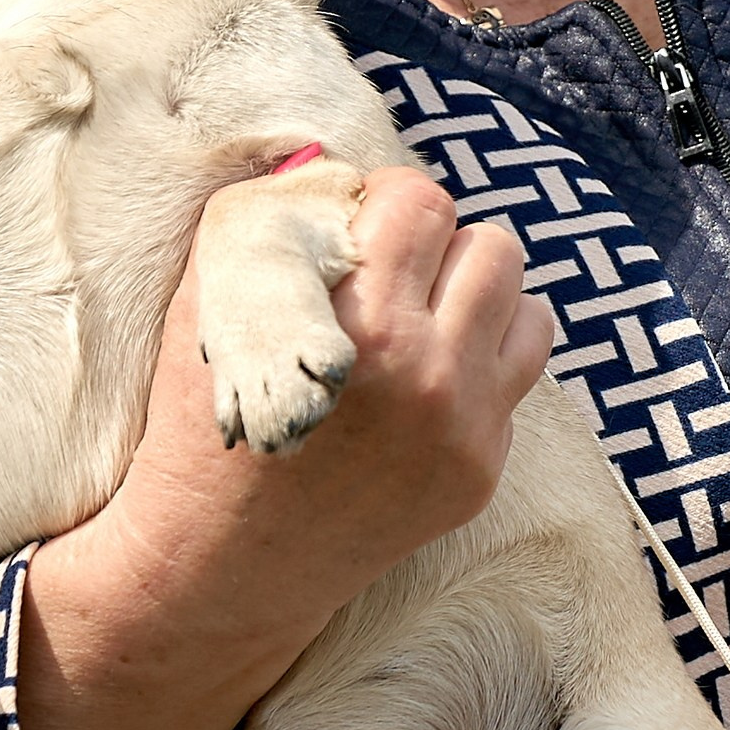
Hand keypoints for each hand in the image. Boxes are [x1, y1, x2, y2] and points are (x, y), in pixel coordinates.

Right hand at [104, 166, 553, 624]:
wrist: (220, 563)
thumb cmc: (206, 416)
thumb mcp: (213, 295)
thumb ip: (275, 213)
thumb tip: (338, 166)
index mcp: (365, 322)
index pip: (423, 201)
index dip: (383, 204)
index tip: (355, 232)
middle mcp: (431, 375)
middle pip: (489, 245)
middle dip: (436, 249)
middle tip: (389, 276)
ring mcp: (466, 430)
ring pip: (523, 303)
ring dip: (473, 298)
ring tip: (420, 319)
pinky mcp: (481, 472)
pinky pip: (519, 374)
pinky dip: (479, 362)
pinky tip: (423, 380)